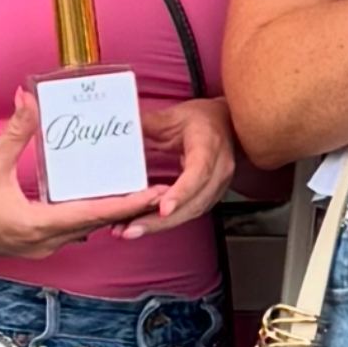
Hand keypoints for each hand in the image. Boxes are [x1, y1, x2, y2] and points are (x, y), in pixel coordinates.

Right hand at [0, 92, 195, 259]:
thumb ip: (16, 130)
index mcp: (36, 224)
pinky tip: (98, 200)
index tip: (154, 194)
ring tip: (135, 192)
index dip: (127, 203)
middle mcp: (43, 242)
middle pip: (96, 224)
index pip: (93, 214)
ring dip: (108, 213)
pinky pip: (68, 231)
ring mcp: (37, 247)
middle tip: (157, 188)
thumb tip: (30, 96)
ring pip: (83, 230)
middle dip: (127, 207)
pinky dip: (86, 216)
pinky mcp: (31, 244)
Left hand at [140, 94, 243, 230]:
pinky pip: (190, 212)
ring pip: (191, 212)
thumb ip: (147, 123)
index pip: (198, 173)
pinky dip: (167, 222)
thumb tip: (120, 127)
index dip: (181, 193)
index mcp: (210, 145)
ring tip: (130, 231)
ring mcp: (218, 186)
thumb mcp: (173, 115)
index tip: (163, 208)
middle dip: (162, 220)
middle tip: (131, 229)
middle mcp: (219, 170)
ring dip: (161, 225)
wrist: (227, 124)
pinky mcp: (211, 196)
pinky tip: (143, 225)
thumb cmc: (202, 118)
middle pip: (194, 202)